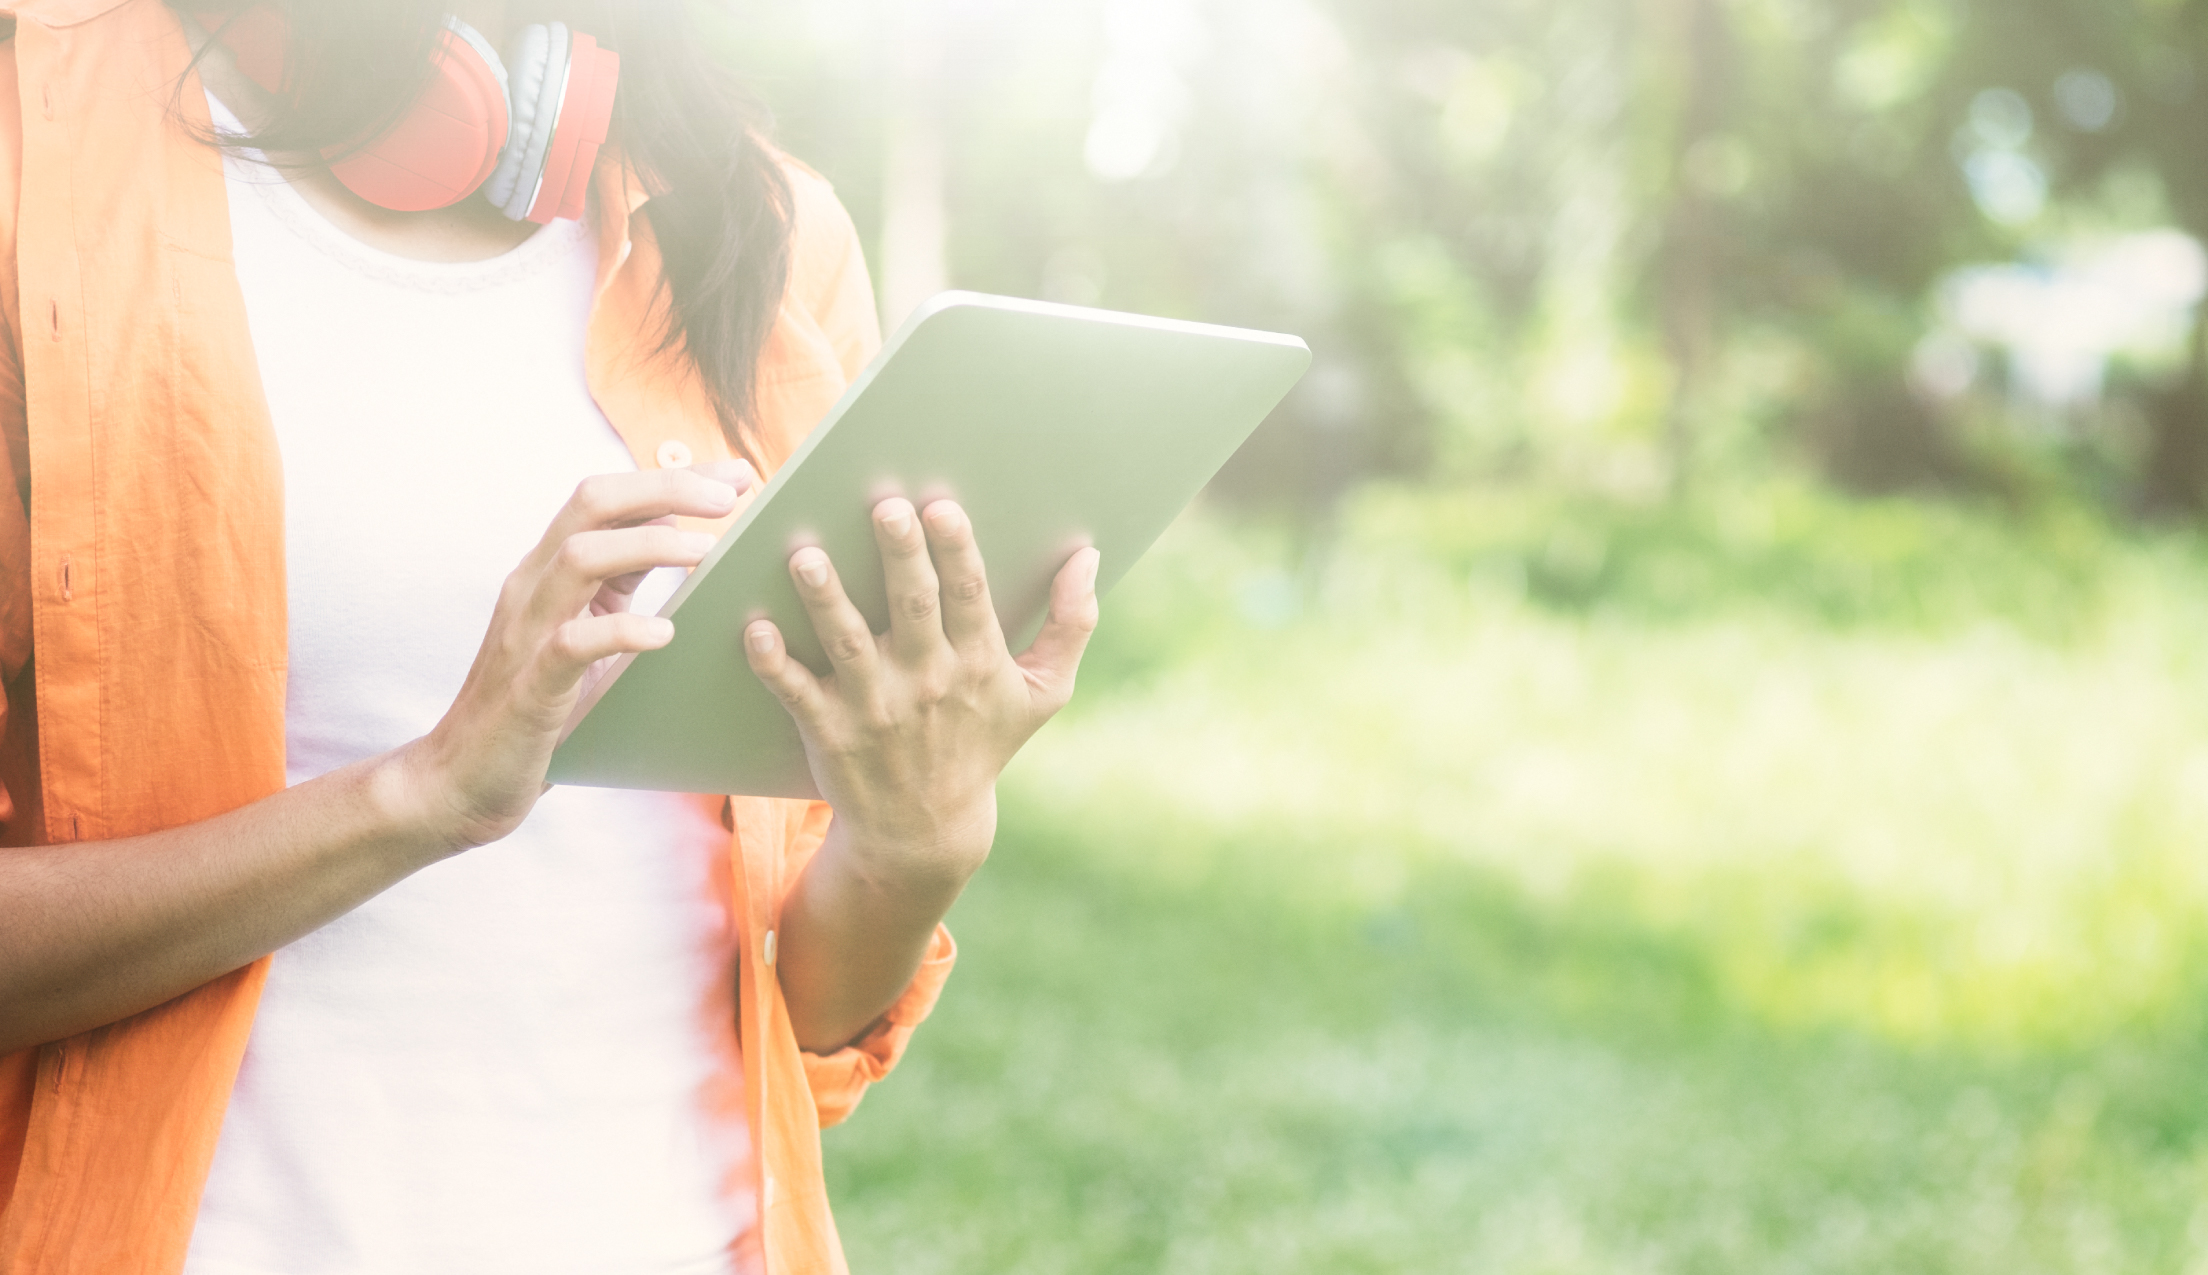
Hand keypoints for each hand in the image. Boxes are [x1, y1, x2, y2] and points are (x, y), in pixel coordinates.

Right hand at [400, 459, 757, 849]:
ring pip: (579, 558)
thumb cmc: (538, 705)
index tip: (737, 474)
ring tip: (709, 552)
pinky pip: (570, 644)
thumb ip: (622, 582)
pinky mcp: (528, 688)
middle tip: (728, 497)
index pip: (607, 498)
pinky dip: (619, 632)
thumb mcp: (587, 628)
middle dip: (664, 489)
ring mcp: (526, 634)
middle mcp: (533, 587)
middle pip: (591, 504)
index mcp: (549, 571)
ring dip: (649, 545)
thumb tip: (682, 535)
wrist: (462, 781)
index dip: (673, 479)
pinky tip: (664, 634)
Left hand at [743, 498, 1101, 877]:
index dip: (957, 551)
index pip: (970, 598)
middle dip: (899, 556)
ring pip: (848, 645)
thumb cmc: (984, 743)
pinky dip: (774, 664)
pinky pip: (796, 693)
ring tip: (806, 557)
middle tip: (884, 508)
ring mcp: (874, 709)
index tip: (941, 508)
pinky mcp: (828, 732)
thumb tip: (1089, 556)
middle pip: (911, 608)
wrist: (926, 830)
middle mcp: (927, 682)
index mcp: (977, 663)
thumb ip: (1071, 624)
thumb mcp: (1044, 693)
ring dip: (826, 601)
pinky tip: (754, 629)